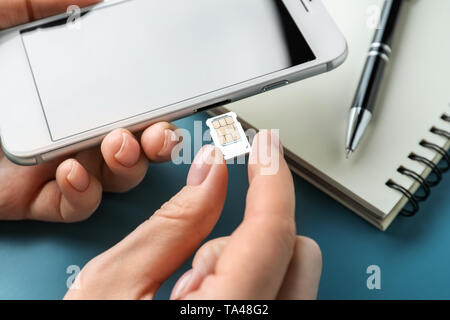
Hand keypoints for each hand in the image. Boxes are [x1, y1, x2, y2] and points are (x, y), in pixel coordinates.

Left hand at [0, 0, 180, 221]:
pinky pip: (76, 206)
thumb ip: (43, 7)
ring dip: (129, 166)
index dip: (155, 102)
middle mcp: (68, 129)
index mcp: (67, 90)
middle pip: (132, 143)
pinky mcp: (32, 198)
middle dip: (157, 142)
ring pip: (115, 177)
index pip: (126, 98)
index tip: (171, 98)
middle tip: (158, 133)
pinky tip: (70, 172)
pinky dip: (85, 195)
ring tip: (117, 145)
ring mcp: (54, 166)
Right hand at [65, 131, 321, 299]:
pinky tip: (202, 308)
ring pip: (291, 277)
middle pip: (297, 254)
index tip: (267, 147)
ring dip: (245, 267)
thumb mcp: (113, 285)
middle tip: (196, 259)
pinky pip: (278, 298)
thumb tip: (210, 174)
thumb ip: (172, 224)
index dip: (272, 179)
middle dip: (251, 237)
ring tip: (188, 296)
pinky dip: (247, 289)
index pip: (271, 233)